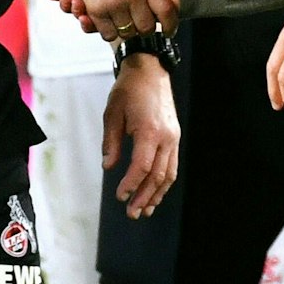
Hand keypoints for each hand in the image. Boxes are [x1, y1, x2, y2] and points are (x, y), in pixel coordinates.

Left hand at [102, 55, 179, 218]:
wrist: (150, 70)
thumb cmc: (128, 90)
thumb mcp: (112, 114)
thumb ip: (112, 142)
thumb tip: (108, 166)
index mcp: (149, 130)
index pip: (142, 167)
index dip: (131, 185)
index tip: (120, 196)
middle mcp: (165, 137)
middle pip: (158, 175)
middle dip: (144, 197)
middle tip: (132, 213)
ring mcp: (173, 137)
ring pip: (169, 174)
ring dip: (156, 194)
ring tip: (145, 210)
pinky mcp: (175, 137)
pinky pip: (172, 165)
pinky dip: (164, 182)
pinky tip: (155, 193)